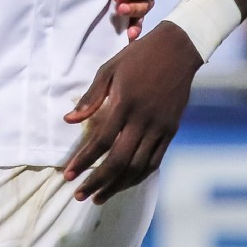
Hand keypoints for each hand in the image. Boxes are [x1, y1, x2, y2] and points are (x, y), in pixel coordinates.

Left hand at [62, 22, 201, 201]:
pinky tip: (124, 184)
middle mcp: (143, 119)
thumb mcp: (109, 69)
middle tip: (79, 194)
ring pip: (137, 167)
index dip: (83, 160)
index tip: (68, 174)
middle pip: (119, 160)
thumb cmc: (138, 56)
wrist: (178, 49)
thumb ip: (90, 98)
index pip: (101, 140)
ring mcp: (160, 127)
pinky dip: (138, 177)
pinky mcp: (171, 130)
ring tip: (99, 197)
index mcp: (124, 103)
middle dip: (97, 181)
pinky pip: (155, 161)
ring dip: (117, 185)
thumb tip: (69, 121)